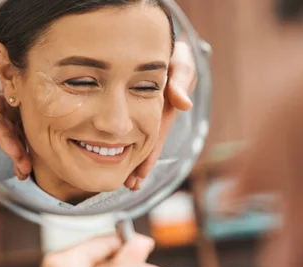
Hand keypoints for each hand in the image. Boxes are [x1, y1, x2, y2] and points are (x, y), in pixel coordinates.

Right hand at [0, 7, 30, 179]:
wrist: (12, 24)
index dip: (7, 142)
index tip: (18, 157)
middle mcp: (3, 102)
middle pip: (9, 133)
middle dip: (16, 153)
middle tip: (24, 171)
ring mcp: (16, 102)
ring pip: (21, 129)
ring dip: (25, 149)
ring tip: (30, 168)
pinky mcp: (29, 98)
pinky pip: (34, 118)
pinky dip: (37, 132)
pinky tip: (46, 147)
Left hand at [125, 40, 196, 189]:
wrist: (160, 44)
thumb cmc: (171, 52)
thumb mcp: (180, 62)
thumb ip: (181, 79)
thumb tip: (184, 104)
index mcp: (165, 109)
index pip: (155, 137)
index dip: (148, 156)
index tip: (139, 174)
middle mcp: (157, 114)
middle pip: (147, 145)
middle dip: (140, 165)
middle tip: (130, 185)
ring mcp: (148, 113)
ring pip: (139, 141)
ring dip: (133, 161)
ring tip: (126, 182)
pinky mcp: (139, 109)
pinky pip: (131, 129)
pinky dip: (125, 144)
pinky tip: (118, 159)